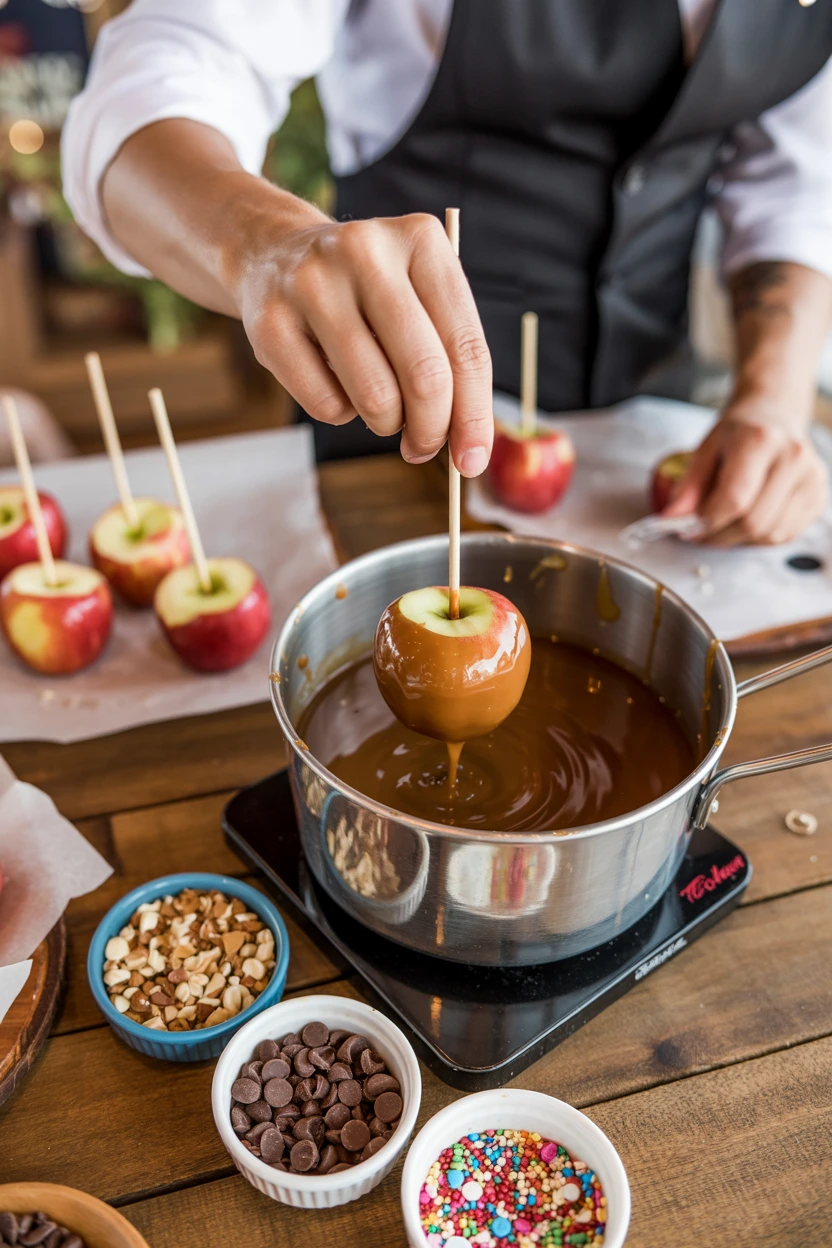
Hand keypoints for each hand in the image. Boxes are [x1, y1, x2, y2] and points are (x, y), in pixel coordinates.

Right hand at [233, 210, 493, 474]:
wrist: (275, 256)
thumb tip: (468, 445)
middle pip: (424, 375)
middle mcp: (367, 251)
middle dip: (432, 430)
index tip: (473, 460)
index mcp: (421, 241)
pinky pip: (326, 405)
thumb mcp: (419, 299)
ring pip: (375, 396)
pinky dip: (341, 413)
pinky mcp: (270, 323)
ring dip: (387, 424)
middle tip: (424, 448)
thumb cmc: (368, 293)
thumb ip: (451, 360)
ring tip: (383, 410)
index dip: (476, 415)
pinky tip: (336, 383)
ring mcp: (312, 284)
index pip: (466, 347)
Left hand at [662, 411, 828, 546]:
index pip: (734, 499)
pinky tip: (746, 522)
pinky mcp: (817, 497)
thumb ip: (689, 487)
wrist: (774, 415)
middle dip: (720, 536)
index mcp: (760, 440)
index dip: (707, 522)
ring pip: (769, 535)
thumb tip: (672, 519)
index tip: (687, 529)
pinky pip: (785, 536)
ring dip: (739, 540)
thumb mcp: (705, 450)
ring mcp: (811, 479)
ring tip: (723, 525)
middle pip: (753, 522)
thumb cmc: (739, 433)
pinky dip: (759, 539)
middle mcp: (792, 458)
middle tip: (700, 533)